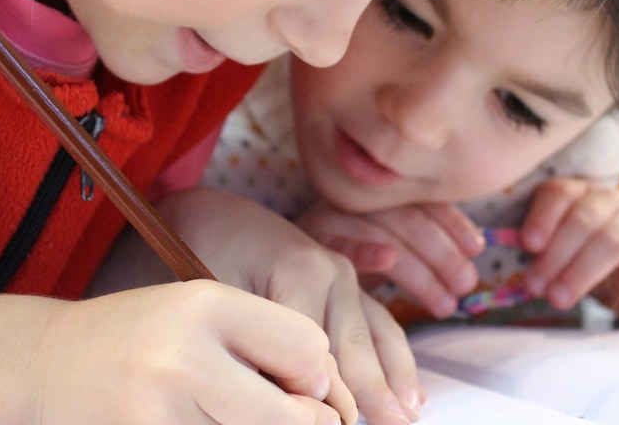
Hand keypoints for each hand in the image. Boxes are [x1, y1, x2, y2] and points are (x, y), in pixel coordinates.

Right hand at [0, 281, 352, 424]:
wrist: (34, 367)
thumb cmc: (133, 338)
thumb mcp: (195, 311)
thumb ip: (263, 340)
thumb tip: (330, 401)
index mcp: (205, 305)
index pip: (311, 348)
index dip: (312, 373)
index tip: (289, 381)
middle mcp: (184, 359)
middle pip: (299, 418)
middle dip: (303, 422)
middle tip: (281, 413)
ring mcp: (159, 413)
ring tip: (225, 410)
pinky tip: (196, 420)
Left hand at [158, 188, 425, 423]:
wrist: (214, 215)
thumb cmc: (205, 252)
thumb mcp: (217, 294)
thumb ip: (252, 340)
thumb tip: (278, 392)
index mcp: (303, 272)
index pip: (317, 349)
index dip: (322, 394)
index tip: (331, 422)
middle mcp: (335, 273)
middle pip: (356, 347)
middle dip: (374, 393)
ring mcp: (346, 278)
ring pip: (378, 338)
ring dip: (396, 381)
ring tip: (410, 417)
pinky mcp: (348, 287)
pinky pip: (380, 327)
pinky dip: (396, 361)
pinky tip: (412, 392)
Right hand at [296, 199, 485, 318]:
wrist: (261, 251)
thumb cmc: (337, 257)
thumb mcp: (380, 248)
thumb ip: (417, 245)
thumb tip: (474, 251)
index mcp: (375, 195)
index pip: (422, 201)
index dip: (453, 222)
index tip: (477, 249)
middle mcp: (355, 200)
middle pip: (408, 219)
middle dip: (443, 254)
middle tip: (465, 286)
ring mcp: (331, 217)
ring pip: (385, 233)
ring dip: (420, 268)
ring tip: (446, 302)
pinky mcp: (307, 240)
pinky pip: (341, 243)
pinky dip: (366, 249)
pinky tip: (387, 260)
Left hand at [520, 177, 618, 320]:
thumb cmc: (580, 258)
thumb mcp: (555, 252)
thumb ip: (537, 252)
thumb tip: (515, 263)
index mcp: (574, 193)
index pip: (558, 194)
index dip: (542, 218)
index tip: (528, 245)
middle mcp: (604, 199)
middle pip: (581, 219)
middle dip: (556, 256)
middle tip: (537, 286)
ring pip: (610, 237)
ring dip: (582, 270)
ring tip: (560, 298)